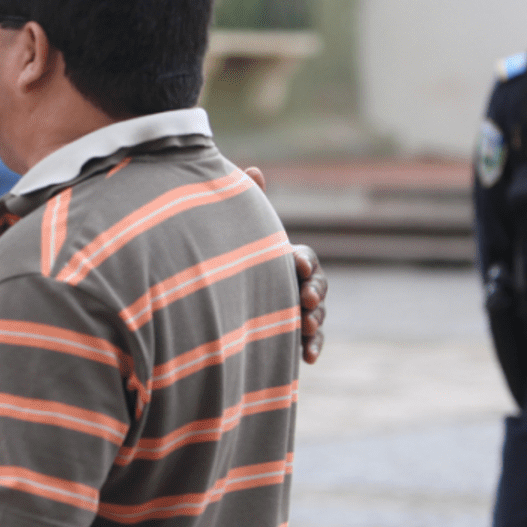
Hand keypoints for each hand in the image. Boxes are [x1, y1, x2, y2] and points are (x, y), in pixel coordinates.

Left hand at [245, 166, 327, 364]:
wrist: (207, 302)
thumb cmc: (226, 258)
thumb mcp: (235, 236)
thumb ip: (246, 205)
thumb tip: (254, 169)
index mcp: (286, 260)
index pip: (306, 259)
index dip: (305, 263)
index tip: (295, 265)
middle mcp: (295, 285)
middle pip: (318, 287)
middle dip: (315, 291)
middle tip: (305, 298)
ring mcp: (295, 311)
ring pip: (317, 315)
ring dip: (316, 319)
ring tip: (304, 324)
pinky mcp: (290, 336)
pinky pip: (309, 342)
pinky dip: (312, 347)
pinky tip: (307, 357)